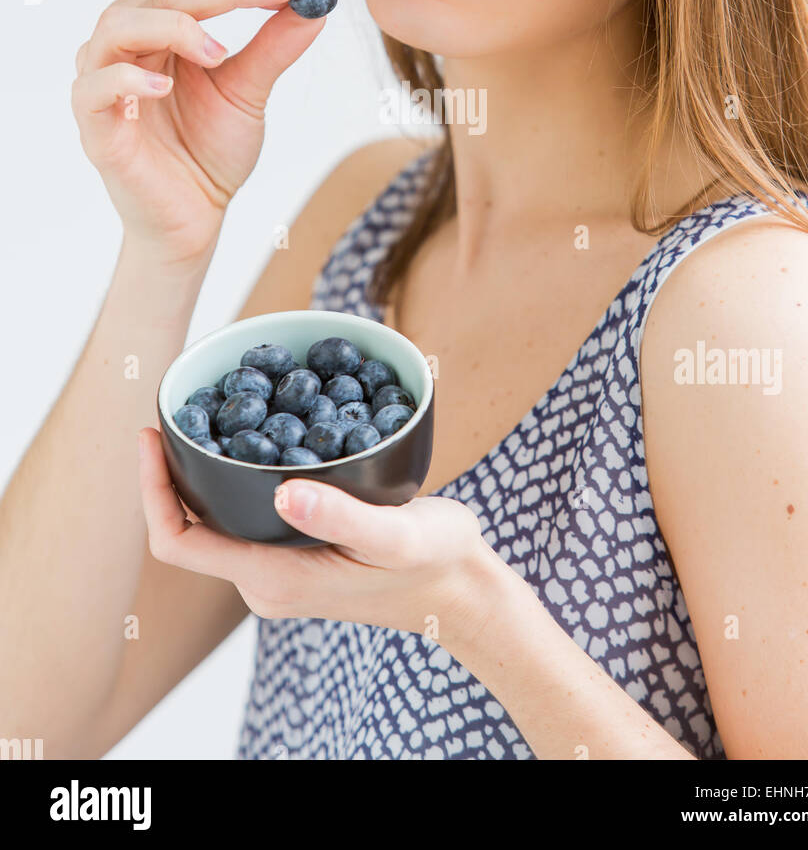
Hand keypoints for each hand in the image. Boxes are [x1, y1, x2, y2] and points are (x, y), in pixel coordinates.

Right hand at [71, 0, 325, 263]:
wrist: (195, 217)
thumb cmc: (210, 150)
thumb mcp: (250, 91)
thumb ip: (274, 47)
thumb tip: (315, 3)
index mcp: (160, 29)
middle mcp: (126, 46)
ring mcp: (104, 82)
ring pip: (118, 25)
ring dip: (173, 26)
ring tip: (219, 53)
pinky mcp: (95, 126)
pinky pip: (94, 87)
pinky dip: (128, 79)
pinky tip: (165, 87)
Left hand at [138, 428, 489, 642]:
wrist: (462, 592)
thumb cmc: (434, 563)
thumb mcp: (395, 535)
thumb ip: (340, 516)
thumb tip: (284, 493)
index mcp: (274, 578)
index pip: (178, 542)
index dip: (152, 490)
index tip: (151, 435)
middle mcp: (265, 581)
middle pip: (190, 527)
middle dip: (174, 470)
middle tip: (180, 408)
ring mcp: (278, 571)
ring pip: (218, 520)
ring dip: (206, 470)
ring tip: (212, 412)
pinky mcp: (295, 557)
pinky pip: (246, 517)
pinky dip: (239, 475)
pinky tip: (258, 434)